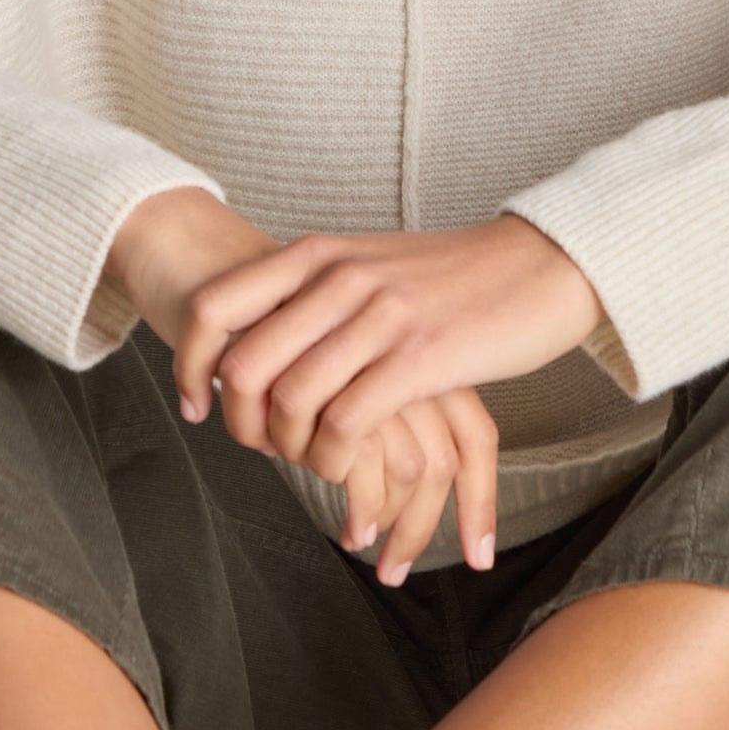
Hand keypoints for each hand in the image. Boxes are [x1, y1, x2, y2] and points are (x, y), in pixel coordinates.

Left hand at [171, 213, 606, 490]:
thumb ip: (317, 290)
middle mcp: (338, 279)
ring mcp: (379, 317)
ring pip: (292, 401)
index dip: (187, 364)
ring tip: (312, 468)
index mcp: (317, 255)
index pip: (214, 307)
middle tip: (258, 452)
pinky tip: (346, 474)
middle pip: (244, 366)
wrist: (541, 263)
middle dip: (240, 424)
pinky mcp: (421, 359)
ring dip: (290, 452)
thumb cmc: (455, 273)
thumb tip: (261, 333)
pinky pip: (347, 424)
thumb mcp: (369, 262)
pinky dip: (334, 462)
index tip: (195, 406)